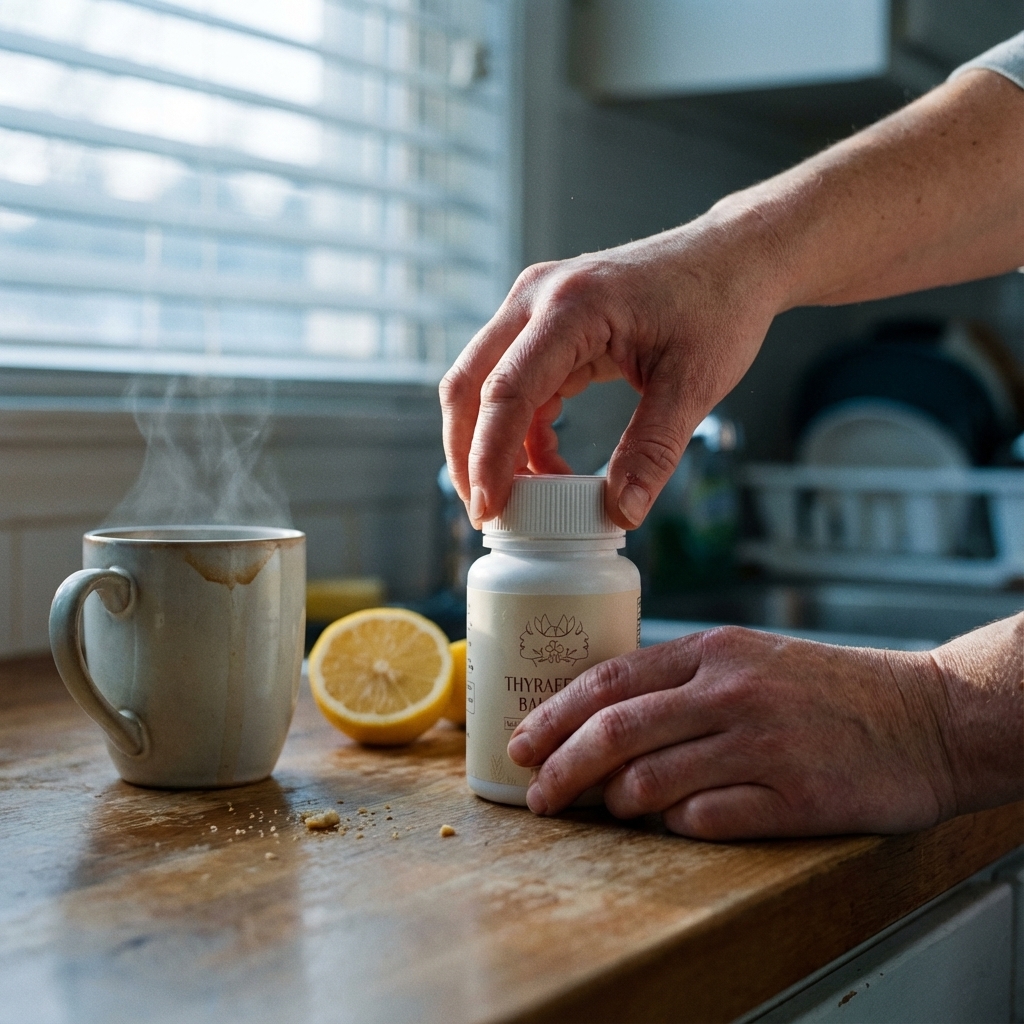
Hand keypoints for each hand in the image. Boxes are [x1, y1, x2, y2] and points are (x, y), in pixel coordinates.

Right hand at [439, 210, 783, 528]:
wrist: (734, 256)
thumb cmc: (719, 304)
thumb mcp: (694, 384)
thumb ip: (653, 451)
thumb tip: (621, 512)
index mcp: (573, 306)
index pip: (506, 391)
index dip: (489, 458)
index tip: (491, 511)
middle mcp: (538, 298)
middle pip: (469, 385)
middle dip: (468, 456)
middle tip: (488, 514)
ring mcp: (535, 307)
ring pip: (481, 385)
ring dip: (491, 445)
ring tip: (524, 499)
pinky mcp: (544, 324)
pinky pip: (512, 383)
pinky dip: (520, 431)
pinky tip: (548, 466)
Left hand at [506, 627, 959, 838]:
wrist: (926, 718)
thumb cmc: (827, 690)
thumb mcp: (750, 659)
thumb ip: (681, 683)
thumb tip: (603, 720)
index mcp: (714, 652)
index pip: (610, 680)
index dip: (555, 714)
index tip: (521, 743)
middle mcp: (733, 692)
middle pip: (617, 730)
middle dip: (562, 766)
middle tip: (537, 796)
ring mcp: (763, 744)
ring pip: (654, 778)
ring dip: (617, 802)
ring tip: (607, 811)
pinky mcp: (796, 798)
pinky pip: (709, 819)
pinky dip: (676, 826)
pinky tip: (671, 824)